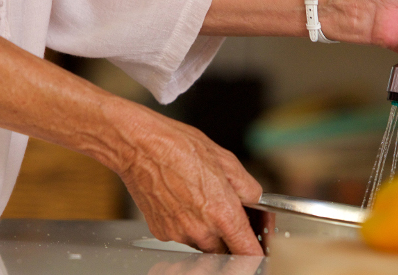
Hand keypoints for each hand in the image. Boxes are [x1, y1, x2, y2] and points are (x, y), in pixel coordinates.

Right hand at [102, 99, 263, 255]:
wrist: (139, 147)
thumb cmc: (178, 147)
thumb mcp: (225, 159)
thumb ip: (247, 186)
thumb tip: (254, 199)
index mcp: (222, 213)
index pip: (248, 251)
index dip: (256, 251)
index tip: (258, 247)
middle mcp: (200, 229)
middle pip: (225, 249)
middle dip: (228, 235)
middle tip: (223, 209)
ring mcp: (178, 233)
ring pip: (202, 243)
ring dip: (206, 229)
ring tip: (197, 198)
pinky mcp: (161, 232)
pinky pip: (181, 235)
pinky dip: (185, 224)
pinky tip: (181, 201)